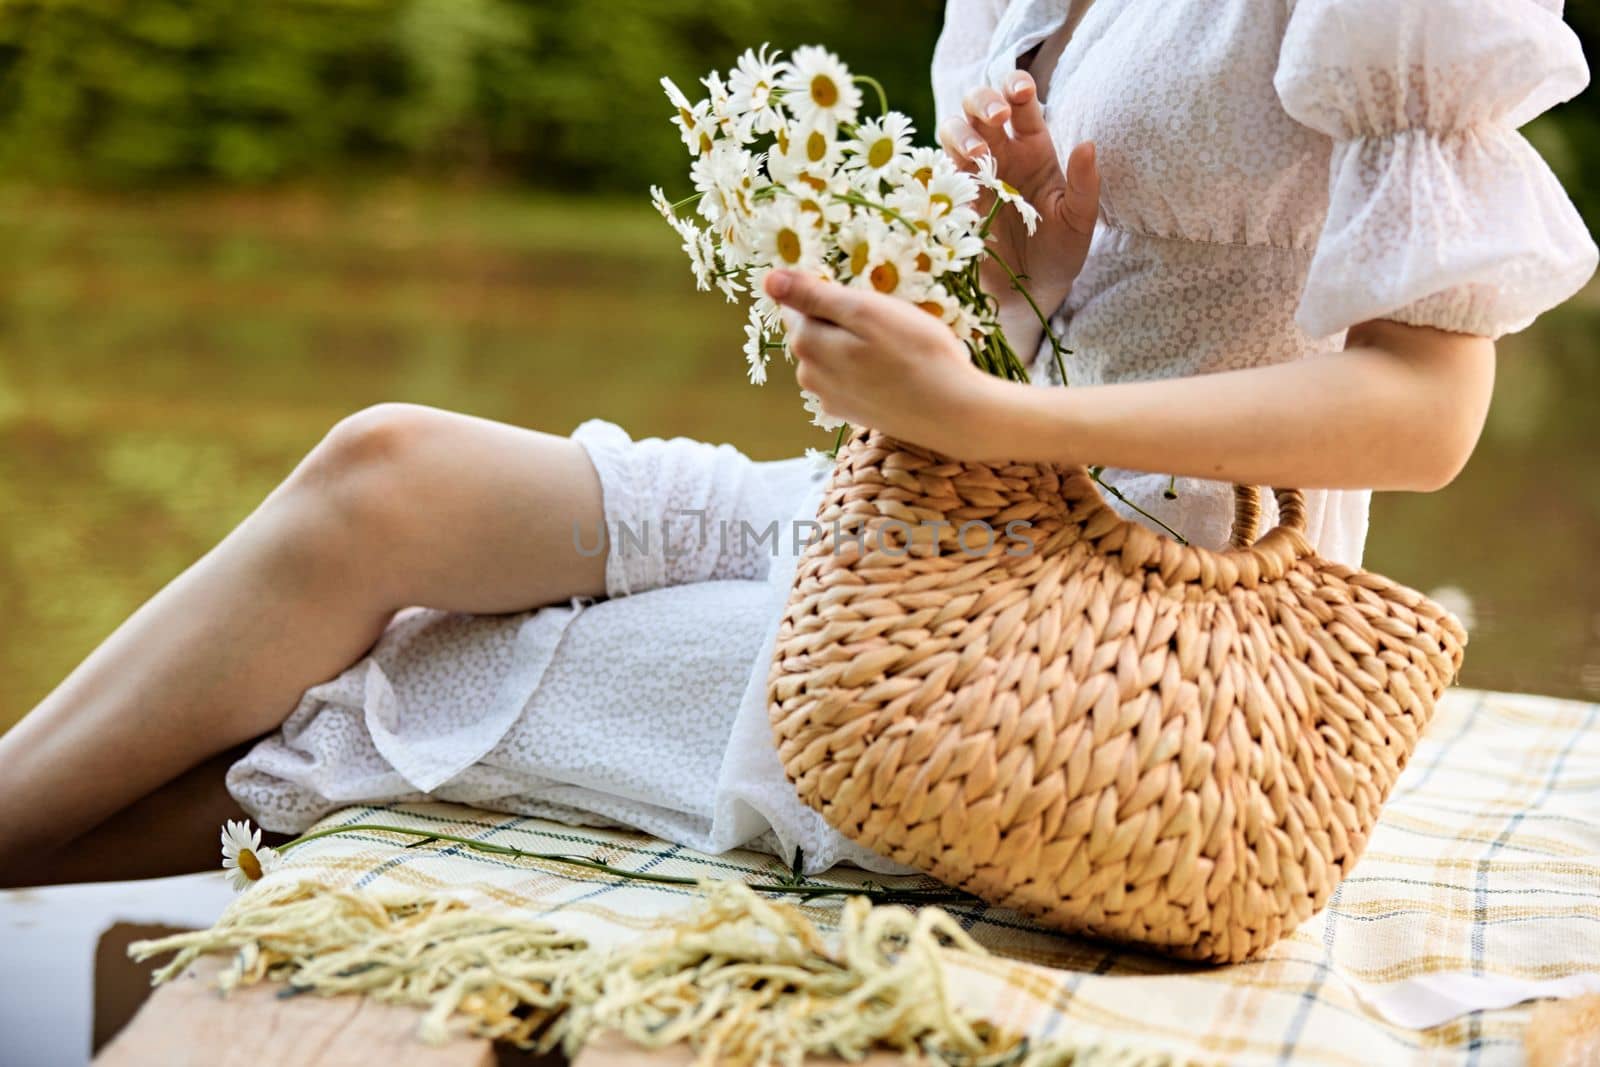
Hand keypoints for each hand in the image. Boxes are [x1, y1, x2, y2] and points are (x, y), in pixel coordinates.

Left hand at [764, 269, 991, 455]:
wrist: (953, 413)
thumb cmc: (916, 353)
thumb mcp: (864, 310)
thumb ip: (813, 295)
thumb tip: (769, 280)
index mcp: (807, 344)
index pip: (799, 303)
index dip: (832, 295)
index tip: (866, 300)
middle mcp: (809, 375)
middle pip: (814, 330)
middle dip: (843, 320)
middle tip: (887, 323)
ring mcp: (829, 398)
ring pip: (833, 354)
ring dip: (856, 345)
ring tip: (894, 348)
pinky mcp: (851, 412)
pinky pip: (849, 377)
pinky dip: (866, 369)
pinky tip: (894, 371)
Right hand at [938, 71, 1098, 345]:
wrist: (1030, 291)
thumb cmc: (1060, 251)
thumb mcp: (1079, 219)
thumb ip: (1084, 184)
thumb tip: (1087, 145)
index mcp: (1033, 148)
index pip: (1020, 103)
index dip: (1015, 86)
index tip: (1021, 92)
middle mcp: (1000, 153)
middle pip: (978, 105)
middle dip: (983, 101)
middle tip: (996, 118)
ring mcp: (972, 174)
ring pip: (952, 130)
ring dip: (962, 132)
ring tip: (979, 153)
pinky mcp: (952, 198)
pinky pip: (938, 170)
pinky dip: (943, 164)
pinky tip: (960, 178)